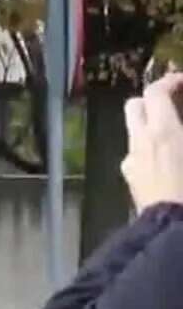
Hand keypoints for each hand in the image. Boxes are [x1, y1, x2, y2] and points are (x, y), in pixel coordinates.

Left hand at [121, 72, 182, 211]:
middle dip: (150, 100)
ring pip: (134, 132)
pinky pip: (136, 156)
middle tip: (172, 104)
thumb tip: (177, 131)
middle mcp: (140, 142)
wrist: (174, 228)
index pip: (155, 92)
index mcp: (163, 130)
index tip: (182, 82)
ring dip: (149, 127)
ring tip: (174, 135)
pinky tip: (166, 162)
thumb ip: (179, 130)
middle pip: (134, 106)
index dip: (169, 81)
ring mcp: (131, 162)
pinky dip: (148, 150)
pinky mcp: (130, 180)